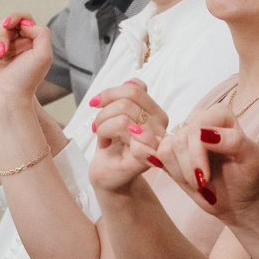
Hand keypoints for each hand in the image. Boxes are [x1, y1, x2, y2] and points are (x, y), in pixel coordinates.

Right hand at [0, 14, 54, 108]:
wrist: (5, 97)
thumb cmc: (25, 79)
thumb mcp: (44, 55)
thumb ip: (42, 33)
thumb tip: (25, 23)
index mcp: (33, 42)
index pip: (25, 19)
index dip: (16, 18)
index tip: (10, 26)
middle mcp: (18, 43)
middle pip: (8, 22)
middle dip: (3, 33)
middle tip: (3, 51)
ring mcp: (3, 47)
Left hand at [87, 78, 170, 197]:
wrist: (107, 176)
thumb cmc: (112, 148)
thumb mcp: (117, 117)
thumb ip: (127, 98)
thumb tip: (132, 81)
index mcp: (156, 114)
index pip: (136, 88)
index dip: (111, 92)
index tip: (96, 104)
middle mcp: (161, 126)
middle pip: (129, 97)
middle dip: (104, 109)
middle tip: (97, 126)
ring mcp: (156, 141)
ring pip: (124, 112)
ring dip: (102, 123)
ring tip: (101, 136)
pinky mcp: (146, 155)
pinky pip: (123, 128)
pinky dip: (104, 133)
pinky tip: (104, 145)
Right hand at [161, 99, 258, 218]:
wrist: (237, 199)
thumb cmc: (247, 177)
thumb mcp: (253, 159)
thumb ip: (234, 141)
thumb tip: (203, 133)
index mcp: (220, 114)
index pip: (196, 128)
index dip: (196, 154)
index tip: (205, 178)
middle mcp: (199, 119)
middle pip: (179, 139)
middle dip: (189, 168)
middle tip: (204, 184)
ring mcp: (182, 135)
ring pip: (165, 149)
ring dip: (181, 173)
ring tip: (199, 182)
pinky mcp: (170, 151)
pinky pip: (156, 156)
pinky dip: (170, 172)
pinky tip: (185, 180)